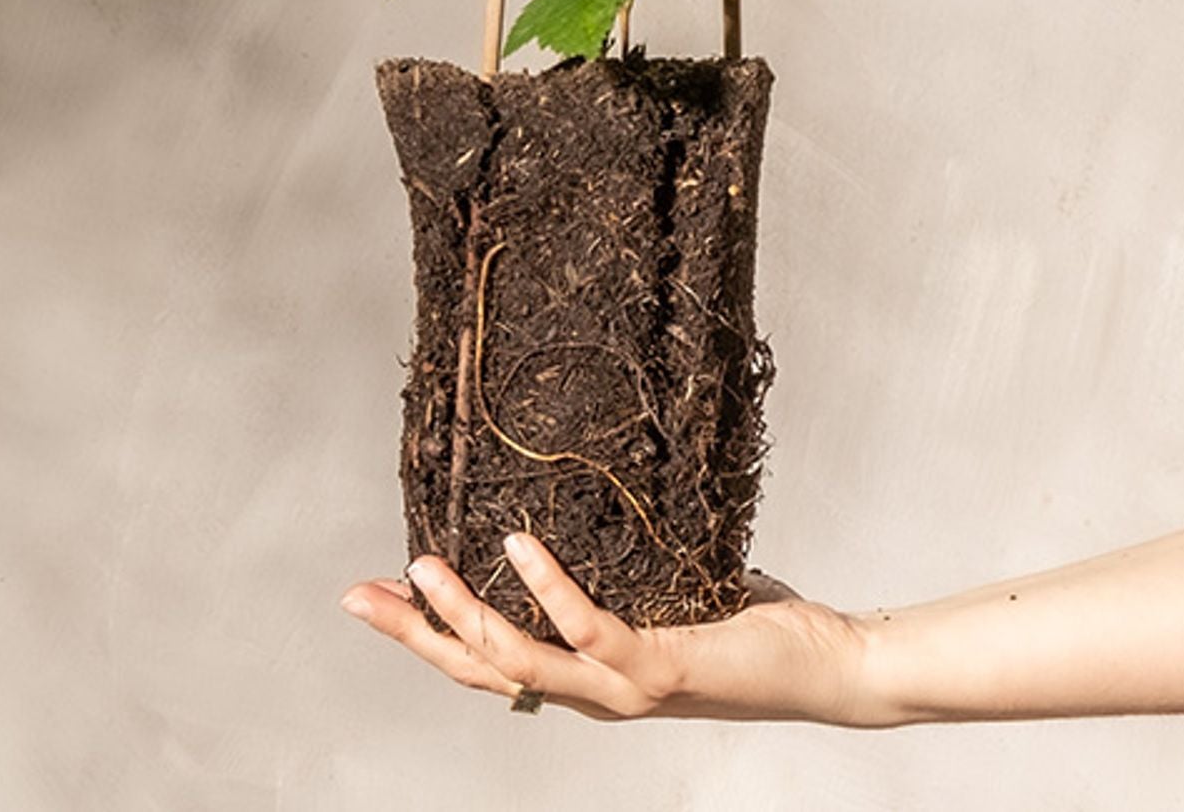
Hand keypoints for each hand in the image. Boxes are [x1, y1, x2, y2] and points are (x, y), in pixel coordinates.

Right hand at [340, 532, 880, 723]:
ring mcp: (622, 689)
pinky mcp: (658, 670)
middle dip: (416, 635)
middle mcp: (593, 693)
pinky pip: (589, 631)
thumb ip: (623, 561)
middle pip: (482, 671)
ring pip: (519, 661)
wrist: (825, 663)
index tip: (376, 595)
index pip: (489, 662)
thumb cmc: (751, 621)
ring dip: (463, 615)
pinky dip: (548, 588)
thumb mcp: (667, 585)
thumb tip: (583, 489)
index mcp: (587, 676)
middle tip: (358, 595)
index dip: (428, 635)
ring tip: (421, 565)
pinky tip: (517, 544)